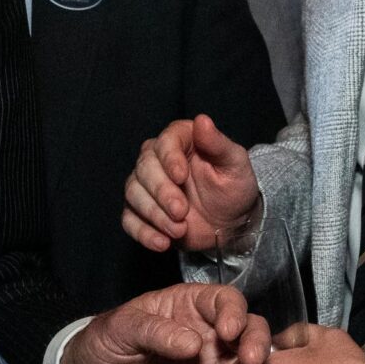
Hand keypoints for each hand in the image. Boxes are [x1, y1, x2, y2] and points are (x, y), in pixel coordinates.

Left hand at [61, 282, 268, 363]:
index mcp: (189, 306)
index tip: (229, 330)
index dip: (235, 312)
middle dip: (255, 345)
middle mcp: (207, 335)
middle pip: (247, 334)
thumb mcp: (121, 327)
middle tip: (248, 362)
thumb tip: (193, 343)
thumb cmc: (103, 343)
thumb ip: (155, 331)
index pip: (225, 301)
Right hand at [122, 115, 259, 253]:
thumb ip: (218, 143)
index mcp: (180, 140)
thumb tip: (202, 120)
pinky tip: (162, 243)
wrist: (231, 221)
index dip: (169, 158)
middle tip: (182, 212)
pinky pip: (129, 219)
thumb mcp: (235, 164)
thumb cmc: (234, 187)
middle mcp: (157, 159)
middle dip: (161, 193)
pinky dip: (142, 232)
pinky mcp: (140, 211)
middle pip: (144, 169)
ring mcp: (145, 186)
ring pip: (133, 193)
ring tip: (179, 230)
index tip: (181, 176)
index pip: (165, 142)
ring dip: (154, 214)